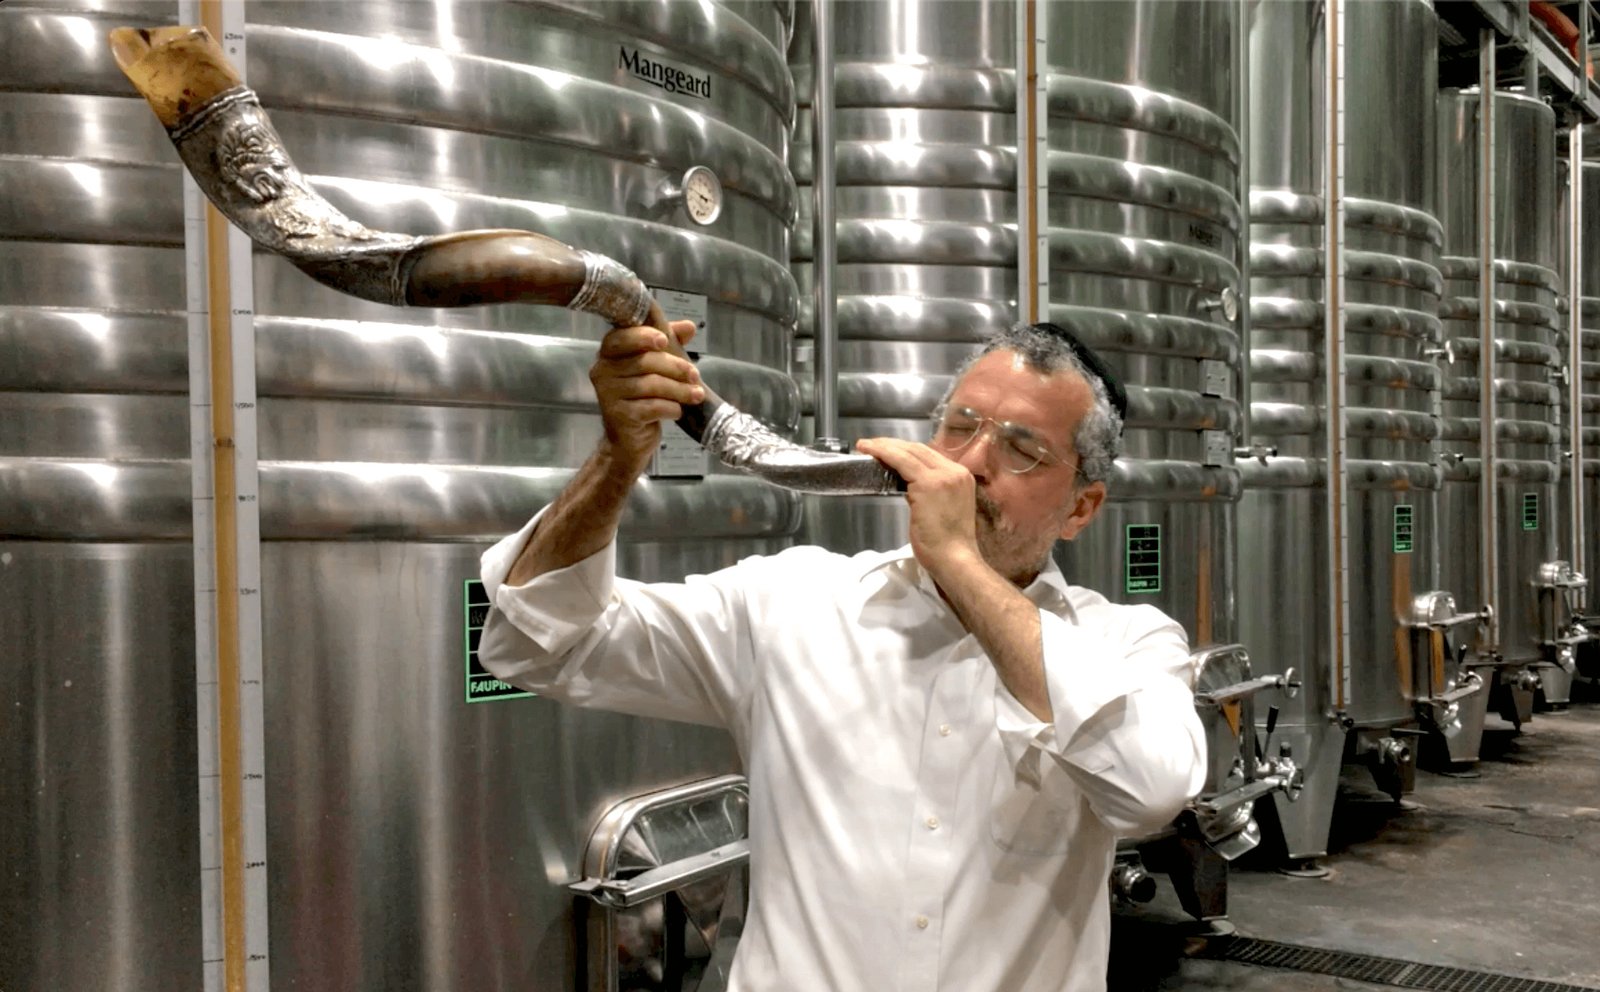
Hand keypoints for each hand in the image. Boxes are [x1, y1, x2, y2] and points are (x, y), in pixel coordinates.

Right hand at [590, 319, 701, 466]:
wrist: (630, 440)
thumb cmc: (642, 398)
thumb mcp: (657, 367)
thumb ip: (670, 342)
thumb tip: (689, 326)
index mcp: (609, 354)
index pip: (623, 337)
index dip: (644, 336)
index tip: (665, 341)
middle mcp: (603, 371)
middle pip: (644, 361)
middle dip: (675, 367)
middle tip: (695, 375)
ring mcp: (608, 395)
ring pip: (651, 385)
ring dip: (680, 390)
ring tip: (696, 395)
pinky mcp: (619, 416)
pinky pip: (652, 406)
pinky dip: (671, 408)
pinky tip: (678, 411)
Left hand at [854, 437, 981, 577]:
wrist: (955, 560)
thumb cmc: (947, 545)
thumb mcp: (942, 510)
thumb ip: (929, 493)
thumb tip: (908, 485)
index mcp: (961, 477)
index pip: (929, 455)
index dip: (906, 450)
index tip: (888, 450)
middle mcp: (955, 471)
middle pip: (919, 448)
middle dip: (893, 444)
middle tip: (871, 445)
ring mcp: (943, 476)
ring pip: (909, 451)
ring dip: (884, 446)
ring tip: (866, 447)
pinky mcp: (928, 483)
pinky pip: (901, 461)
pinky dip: (884, 454)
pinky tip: (870, 453)